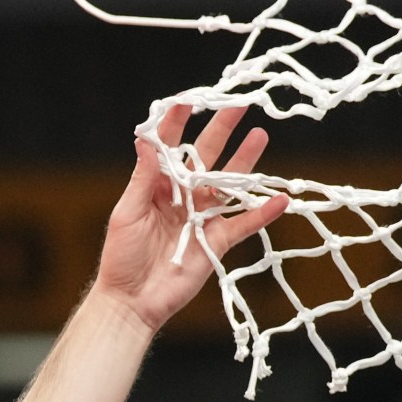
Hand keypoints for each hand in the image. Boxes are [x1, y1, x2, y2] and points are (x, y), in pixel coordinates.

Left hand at [91, 103, 286, 334]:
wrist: (132, 301)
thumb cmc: (121, 257)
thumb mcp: (126, 213)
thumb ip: (142, 178)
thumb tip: (144, 141)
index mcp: (157, 186)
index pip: (170, 149)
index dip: (177, 124)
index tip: (187, 100)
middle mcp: (182, 197)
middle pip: (206, 157)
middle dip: (221, 130)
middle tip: (238, 105)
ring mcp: (202, 218)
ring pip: (229, 184)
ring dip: (245, 161)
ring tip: (261, 135)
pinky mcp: (217, 241)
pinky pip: (244, 224)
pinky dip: (263, 213)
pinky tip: (281, 198)